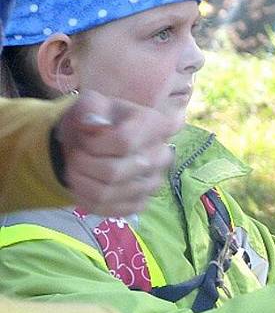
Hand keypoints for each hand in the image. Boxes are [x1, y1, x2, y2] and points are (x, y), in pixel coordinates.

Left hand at [55, 90, 179, 216]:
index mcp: (154, 125)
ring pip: (105, 193)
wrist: (102, 141)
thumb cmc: (98, 120)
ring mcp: (153, 183)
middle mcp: (161, 157)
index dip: (93, 143)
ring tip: (75, 169)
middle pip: (112, 172)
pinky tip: (83, 185)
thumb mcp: (91, 102)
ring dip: (79, 182)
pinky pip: (108, 210)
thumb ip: (91, 107)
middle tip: (75, 155)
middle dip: (81, 164)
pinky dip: (86, 199)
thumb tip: (93, 124)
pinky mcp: (140, 203)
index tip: (84, 137)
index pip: (123, 142)